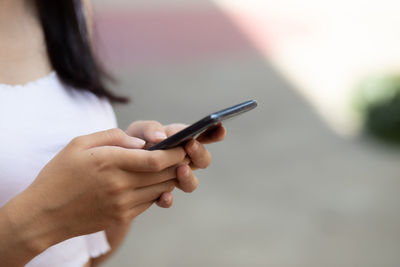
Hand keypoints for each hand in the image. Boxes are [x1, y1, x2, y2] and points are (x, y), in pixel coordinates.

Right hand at [4, 129, 186, 254]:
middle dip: (179, 163)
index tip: (183, 145)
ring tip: (174, 166)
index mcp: (110, 163)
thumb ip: (113, 137)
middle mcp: (120, 185)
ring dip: (171, 177)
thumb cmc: (59, 174)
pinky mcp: (122, 216)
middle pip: (164, 174)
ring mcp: (122, 204)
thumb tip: (141, 142)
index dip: (175, 152)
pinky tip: (155, 181)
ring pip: (160, 189)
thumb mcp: (79, 144)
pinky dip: (158, 190)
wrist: (43, 215)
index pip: (156, 159)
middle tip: (186, 154)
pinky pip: (149, 201)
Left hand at [126, 121, 225, 207]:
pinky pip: (168, 199)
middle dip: (200, 153)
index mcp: (178, 141)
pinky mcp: (159, 194)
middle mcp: (180, 160)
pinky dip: (167, 198)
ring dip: (188, 177)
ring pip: (191, 183)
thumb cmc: (126, 144)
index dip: (214, 132)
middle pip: (203, 160)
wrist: (109, 170)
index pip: (203, 136)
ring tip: (180, 170)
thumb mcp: (137, 130)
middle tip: (189, 146)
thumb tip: (161, 137)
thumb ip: (149, 129)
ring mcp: (172, 179)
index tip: (220, 128)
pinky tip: (163, 195)